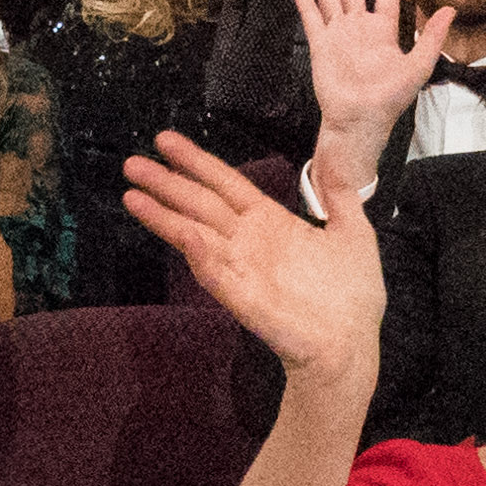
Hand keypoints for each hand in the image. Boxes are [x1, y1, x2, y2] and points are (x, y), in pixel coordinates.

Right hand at [124, 119, 392, 383]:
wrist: (353, 344)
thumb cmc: (352, 296)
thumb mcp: (353, 232)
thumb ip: (339, 196)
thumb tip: (337, 158)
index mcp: (271, 222)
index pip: (225, 184)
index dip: (196, 162)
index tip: (165, 141)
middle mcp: (250, 242)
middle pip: (200, 204)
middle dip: (166, 183)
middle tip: (132, 164)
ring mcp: (244, 270)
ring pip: (196, 236)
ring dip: (165, 217)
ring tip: (133, 197)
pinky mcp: (246, 299)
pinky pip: (218, 275)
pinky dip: (201, 256)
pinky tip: (185, 236)